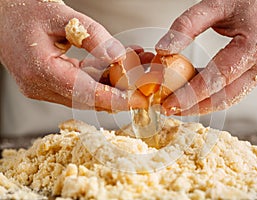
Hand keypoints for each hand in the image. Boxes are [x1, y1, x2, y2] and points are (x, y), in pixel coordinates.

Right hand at [0, 0, 146, 110]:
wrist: (2, 12)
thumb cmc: (25, 9)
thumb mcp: (62, 15)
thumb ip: (93, 36)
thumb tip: (118, 57)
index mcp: (41, 71)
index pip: (86, 93)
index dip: (115, 99)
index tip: (139, 100)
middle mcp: (40, 85)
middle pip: (89, 98)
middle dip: (120, 94)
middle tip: (145, 88)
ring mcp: (44, 87)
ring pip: (87, 93)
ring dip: (114, 84)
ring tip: (138, 69)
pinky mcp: (49, 83)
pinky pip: (80, 84)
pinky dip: (101, 77)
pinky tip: (119, 65)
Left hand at [156, 0, 256, 114]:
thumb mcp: (215, 4)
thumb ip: (187, 26)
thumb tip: (163, 49)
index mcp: (256, 45)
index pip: (217, 80)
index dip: (190, 95)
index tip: (169, 104)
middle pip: (225, 97)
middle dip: (195, 107)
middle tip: (170, 109)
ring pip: (230, 97)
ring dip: (203, 104)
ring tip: (179, 104)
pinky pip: (234, 88)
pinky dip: (213, 93)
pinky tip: (194, 92)